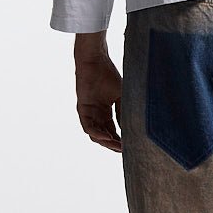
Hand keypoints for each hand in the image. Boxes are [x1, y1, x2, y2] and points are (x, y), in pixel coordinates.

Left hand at [74, 34, 123, 152]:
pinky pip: (88, 127)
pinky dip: (97, 134)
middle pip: (104, 136)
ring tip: (117, 146)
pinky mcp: (82, 109)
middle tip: (124, 150)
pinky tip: (107, 137)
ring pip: (95, 134)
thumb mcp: (121, 96)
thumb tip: (129, 129)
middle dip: (114, 144)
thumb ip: (123, 112)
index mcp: (105, 111)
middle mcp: (96, 114)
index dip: (120, 140)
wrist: (96, 61)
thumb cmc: (108, 75)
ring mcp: (88, 113)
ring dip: (106, 142)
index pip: (112, 131)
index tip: (129, 147)